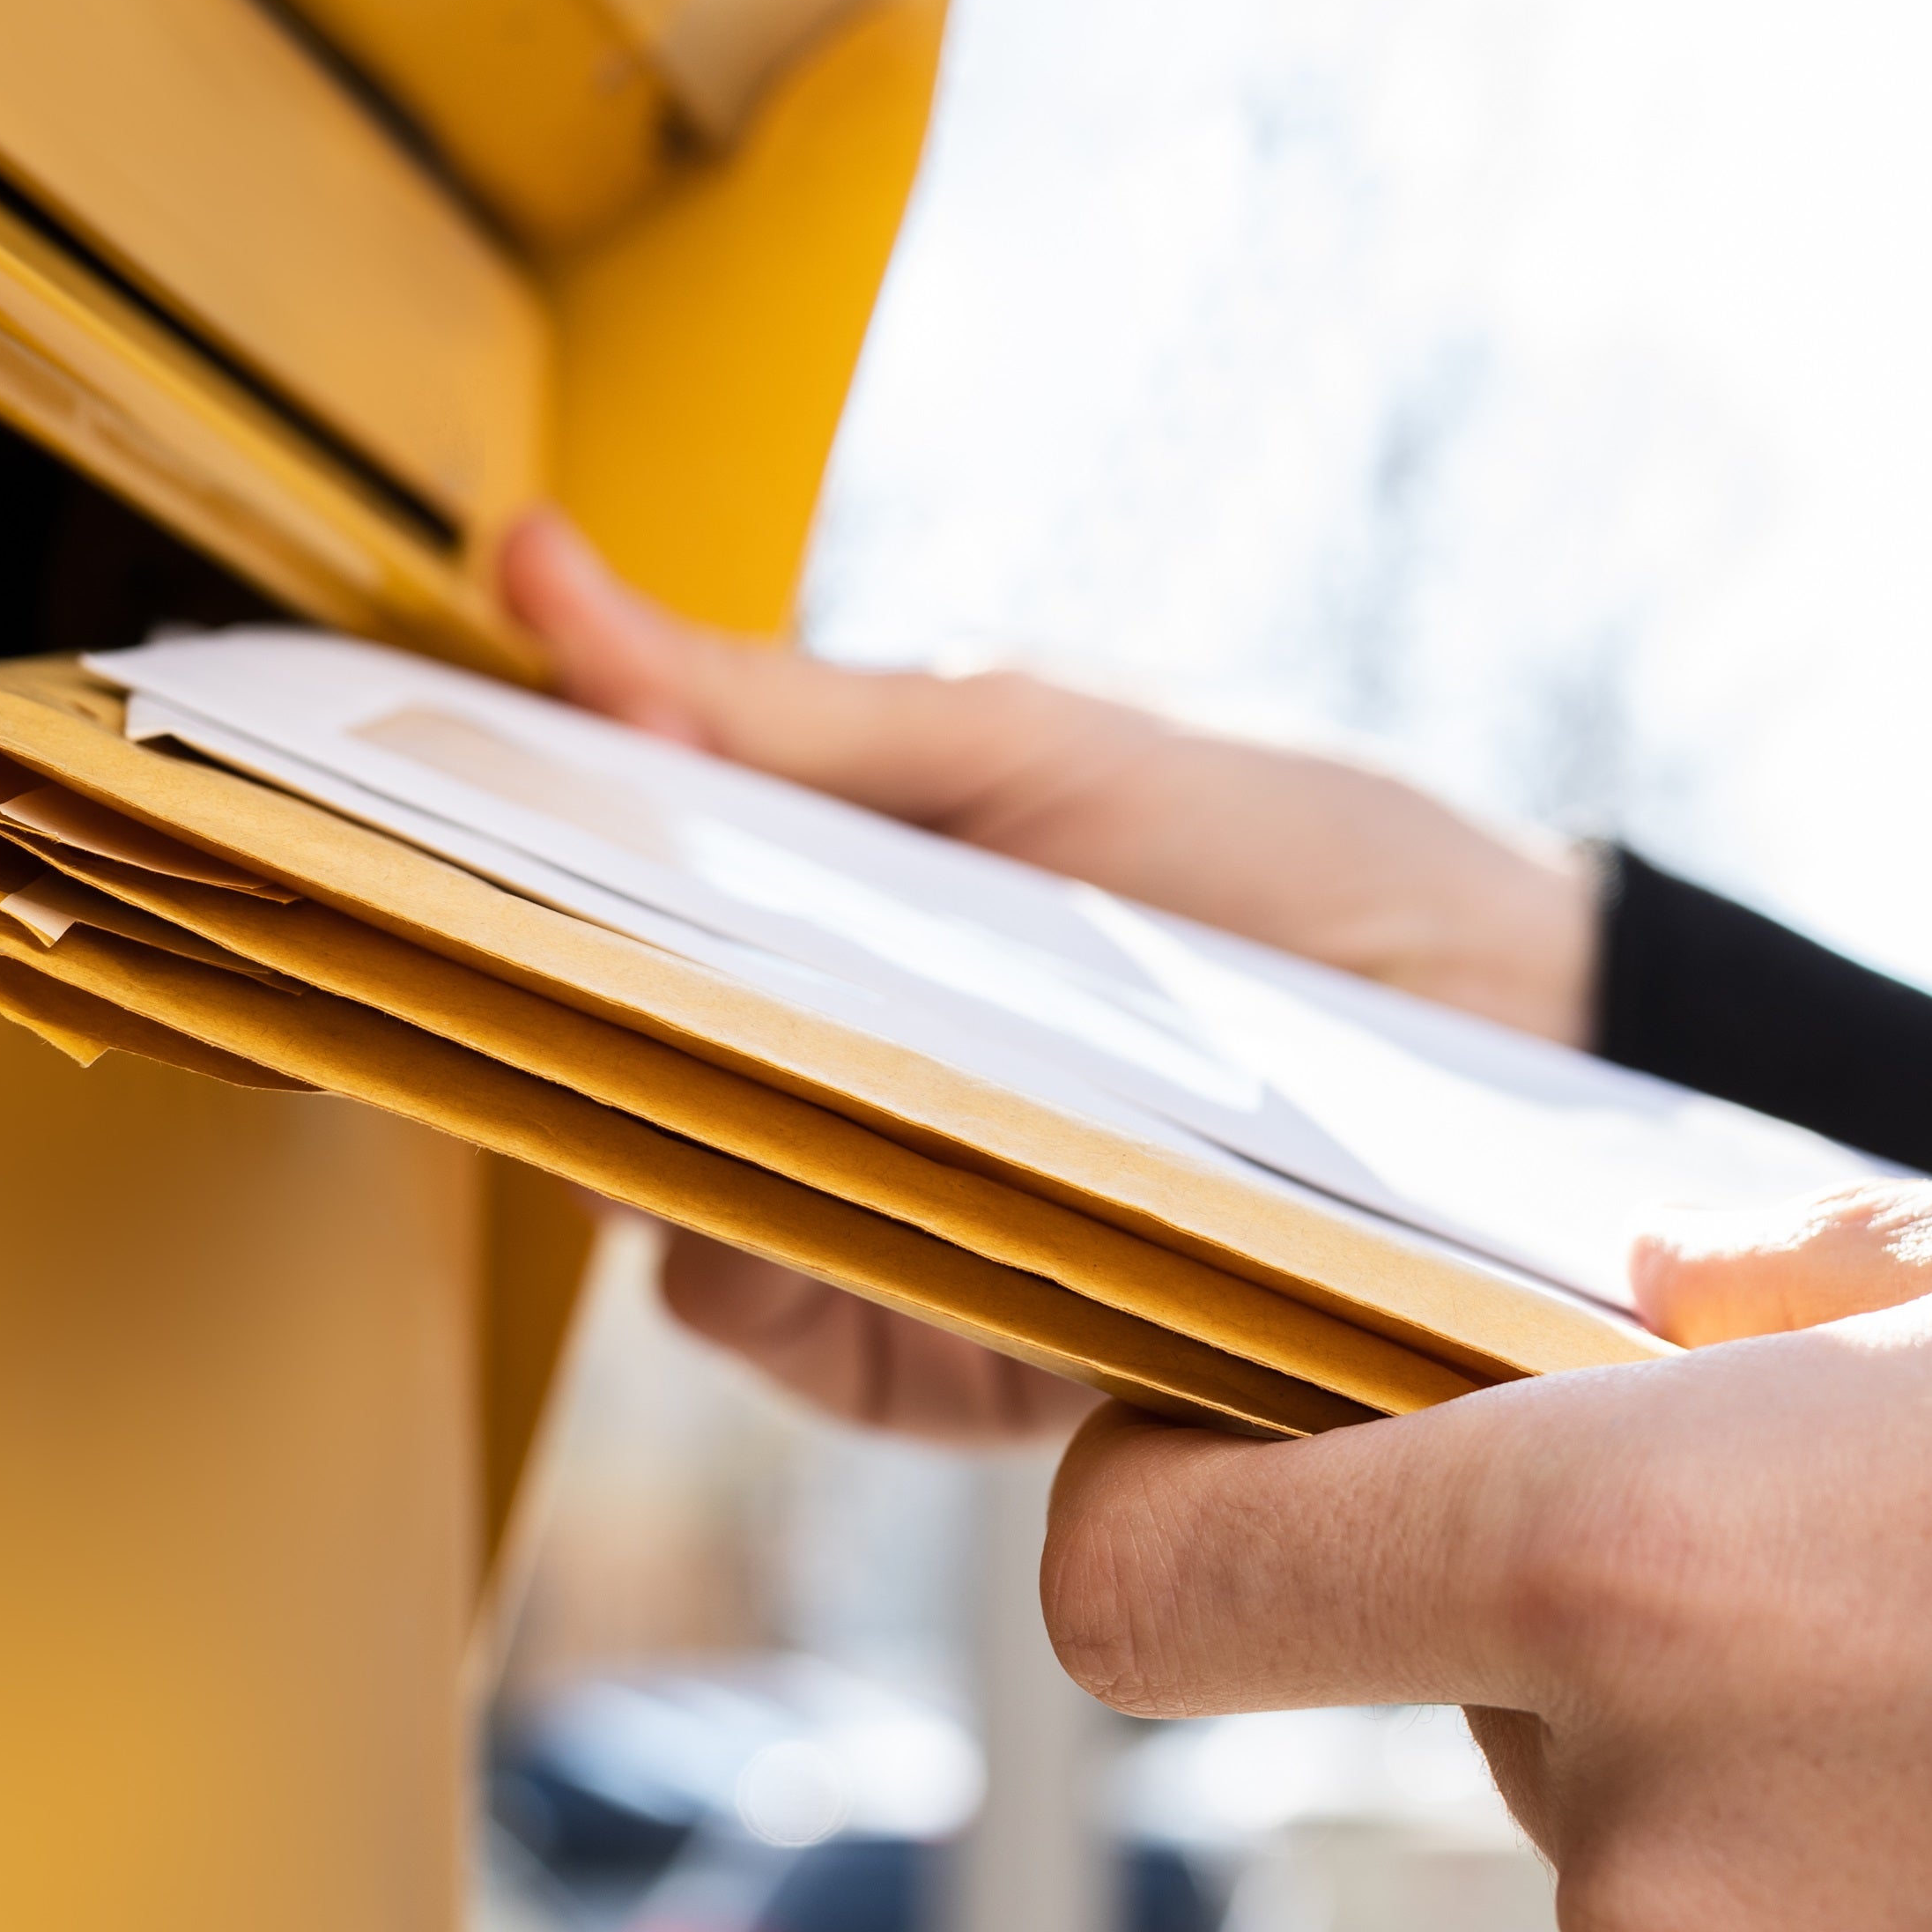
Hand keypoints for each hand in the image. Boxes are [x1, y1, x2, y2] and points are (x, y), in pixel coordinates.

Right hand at [500, 509, 1602, 1436]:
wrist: (1523, 1025)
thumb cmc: (1287, 850)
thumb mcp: (1020, 739)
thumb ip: (777, 710)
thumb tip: (537, 574)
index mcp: (818, 911)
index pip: (586, 896)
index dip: (483, 855)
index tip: (408, 793)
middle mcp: (819, 1073)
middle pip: (592, 1068)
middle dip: (547, 1004)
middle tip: (535, 924)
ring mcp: (873, 1218)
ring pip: (669, 1213)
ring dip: (668, 1136)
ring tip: (721, 1048)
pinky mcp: (942, 1357)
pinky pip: (793, 1331)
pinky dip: (782, 1264)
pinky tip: (833, 1178)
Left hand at [1041, 1145, 1931, 1931]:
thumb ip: (1790, 1296)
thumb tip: (1641, 1323)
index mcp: (1655, 1554)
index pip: (1171, 1577)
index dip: (1161, 1515)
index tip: (1218, 1484)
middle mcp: (1676, 1859)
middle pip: (1517, 1734)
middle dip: (1660, 1659)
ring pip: (1701, 1931)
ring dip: (1833, 1844)